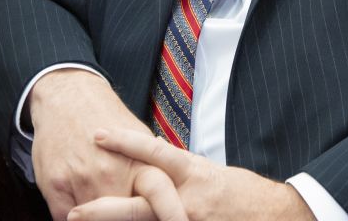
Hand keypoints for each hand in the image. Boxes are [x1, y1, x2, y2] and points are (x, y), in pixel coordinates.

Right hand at [29, 69, 181, 220]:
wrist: (68, 97)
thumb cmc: (106, 117)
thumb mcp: (140, 137)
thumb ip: (155, 167)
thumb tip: (175, 190)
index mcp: (139, 164)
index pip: (159, 197)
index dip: (171, 214)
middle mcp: (111, 174)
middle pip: (124, 215)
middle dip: (130, 217)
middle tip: (132, 214)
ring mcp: (82, 182)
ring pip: (94, 220)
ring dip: (100, 216)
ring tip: (103, 203)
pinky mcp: (55, 186)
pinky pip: (66, 218)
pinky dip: (75, 217)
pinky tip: (80, 204)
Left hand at [69, 131, 312, 220]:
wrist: (274, 216)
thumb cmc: (241, 193)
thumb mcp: (209, 173)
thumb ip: (179, 171)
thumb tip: (153, 162)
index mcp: (193, 172)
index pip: (154, 152)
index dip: (124, 142)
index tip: (97, 135)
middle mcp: (187, 198)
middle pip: (137, 203)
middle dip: (103, 209)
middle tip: (74, 210)